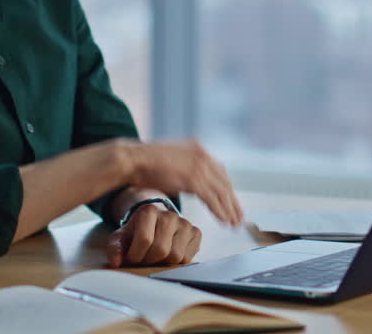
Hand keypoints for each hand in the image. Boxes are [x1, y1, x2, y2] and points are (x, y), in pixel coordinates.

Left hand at [106, 205, 201, 266]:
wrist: (154, 222)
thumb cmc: (136, 232)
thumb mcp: (121, 237)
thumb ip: (115, 248)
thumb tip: (115, 262)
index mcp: (148, 211)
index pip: (144, 240)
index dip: (136, 256)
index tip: (131, 257)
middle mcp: (169, 214)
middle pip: (161, 250)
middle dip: (149, 260)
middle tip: (144, 258)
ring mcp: (185, 223)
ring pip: (175, 256)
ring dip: (163, 262)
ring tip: (156, 255)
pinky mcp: (196, 232)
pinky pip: (187, 258)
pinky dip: (177, 262)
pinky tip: (169, 253)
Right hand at [124, 141, 242, 225]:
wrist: (133, 159)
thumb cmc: (145, 163)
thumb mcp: (171, 160)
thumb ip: (184, 167)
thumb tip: (191, 181)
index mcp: (197, 148)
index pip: (219, 170)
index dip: (227, 188)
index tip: (232, 201)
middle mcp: (202, 154)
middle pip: (224, 181)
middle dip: (233, 201)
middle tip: (239, 216)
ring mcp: (199, 166)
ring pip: (221, 192)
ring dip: (229, 209)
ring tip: (234, 224)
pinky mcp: (194, 179)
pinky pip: (212, 199)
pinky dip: (220, 211)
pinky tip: (224, 221)